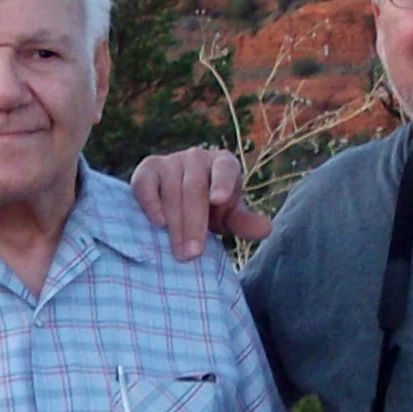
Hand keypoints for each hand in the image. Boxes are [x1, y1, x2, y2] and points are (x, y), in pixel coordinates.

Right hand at [128, 146, 268, 260]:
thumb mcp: (229, 217)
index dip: (222, 183)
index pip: (225, 170)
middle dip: (193, 224)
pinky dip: (150, 203)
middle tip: (192, 254)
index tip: (218, 201)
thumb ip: (245, 223)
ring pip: (171, 191)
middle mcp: (197, 157)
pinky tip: (158, 223)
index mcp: (224, 163)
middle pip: (195, 189)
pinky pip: (146, 185)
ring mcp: (171, 160)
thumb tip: (266, 229)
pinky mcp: (148, 168)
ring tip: (179, 252)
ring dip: (175, 224)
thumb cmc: (211, 209)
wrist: (180, 198)